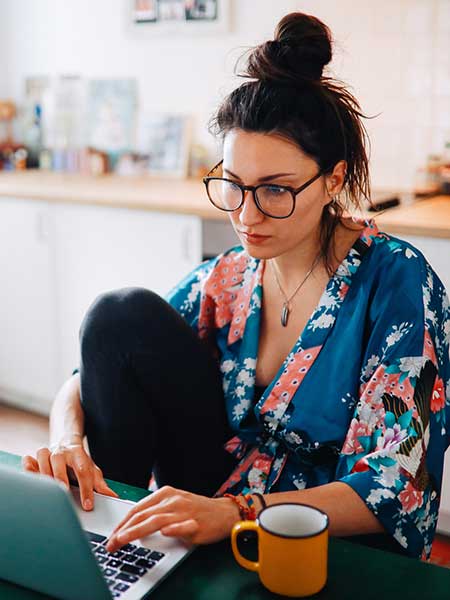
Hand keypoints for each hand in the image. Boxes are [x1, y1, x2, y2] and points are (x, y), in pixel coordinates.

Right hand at [22, 437, 117, 509]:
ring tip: (48, 490)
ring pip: (42, 458)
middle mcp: (62, 452)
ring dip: (44, 474)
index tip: (88, 505)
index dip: (86, 489)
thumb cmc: (80, 462)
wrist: (67, 445)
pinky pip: (29, 460)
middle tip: (64, 492)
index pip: (83, 470)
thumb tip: (113, 497)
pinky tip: (31, 477)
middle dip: (60, 476)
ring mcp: (48, 453)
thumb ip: (100, 484)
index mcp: (78, 454)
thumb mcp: (92, 470)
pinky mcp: (36, 458)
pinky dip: (28, 468)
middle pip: (59, 460)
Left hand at [105, 486, 239, 551]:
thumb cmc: (196, 510)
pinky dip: (173, 528)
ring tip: (123, 540)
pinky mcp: (196, 524)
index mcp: (165, 494)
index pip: (137, 508)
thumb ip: (155, 511)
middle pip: (143, 515)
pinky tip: (164, 532)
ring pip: (156, 520)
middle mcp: (172, 500)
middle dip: (123, 530)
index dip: (122, 523)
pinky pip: (182, 526)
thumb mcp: (173, 504)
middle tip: (111, 544)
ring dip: (137, 531)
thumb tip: (131, 524)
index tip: (111, 535)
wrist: (224, 512)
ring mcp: (184, 511)